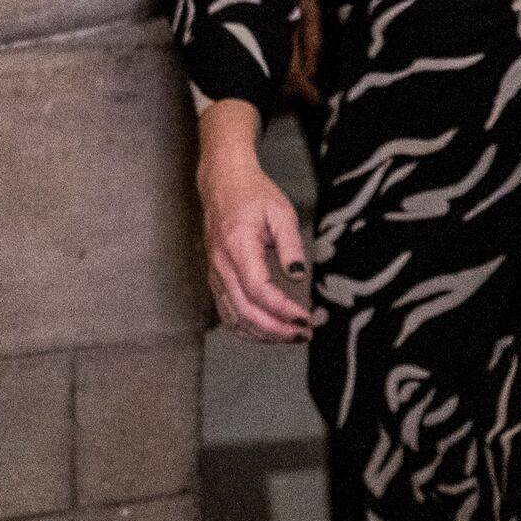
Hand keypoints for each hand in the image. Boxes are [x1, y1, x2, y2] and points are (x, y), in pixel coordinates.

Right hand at [195, 98, 311, 341]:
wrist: (223, 184)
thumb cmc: (252, 195)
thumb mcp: (281, 212)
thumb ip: (291, 246)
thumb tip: (298, 276)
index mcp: (238, 247)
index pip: (258, 291)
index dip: (282, 310)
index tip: (305, 318)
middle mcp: (221, 266)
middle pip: (245, 312)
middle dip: (276, 330)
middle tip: (304, 334)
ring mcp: (215, 275)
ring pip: (234, 318)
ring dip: (262, 334)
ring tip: (290, 336)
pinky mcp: (216, 280)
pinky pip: (227, 313)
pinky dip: (247, 328)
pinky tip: (267, 330)